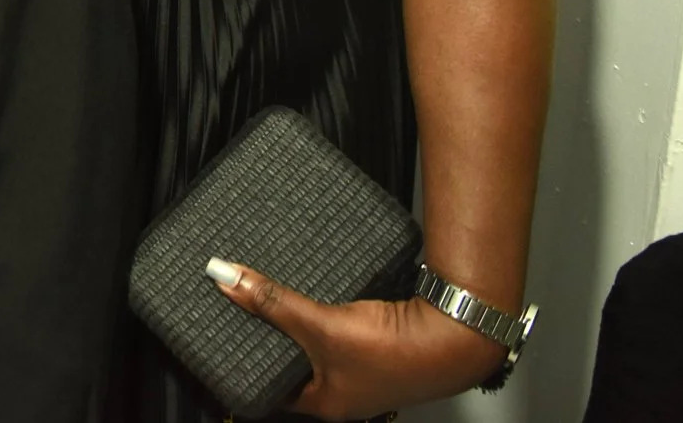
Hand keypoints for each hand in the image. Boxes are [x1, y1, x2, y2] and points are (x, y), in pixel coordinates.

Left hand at [209, 258, 507, 417]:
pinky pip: (341, 330)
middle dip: (273, 338)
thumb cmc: (398, 350)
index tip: (226, 339)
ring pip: (318, 346)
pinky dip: (326, 313)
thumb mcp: (320, 324)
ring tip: (276, 298)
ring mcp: (365, 371)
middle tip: (246, 311)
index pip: (272, 391)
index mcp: (326, 404)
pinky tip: (319, 293)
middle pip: (294, 365)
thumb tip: (227, 278)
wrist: (456, 334)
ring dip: (301, 323)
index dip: (248, 365)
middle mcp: (345, 393)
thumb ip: (272, 302)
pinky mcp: (380, 344)